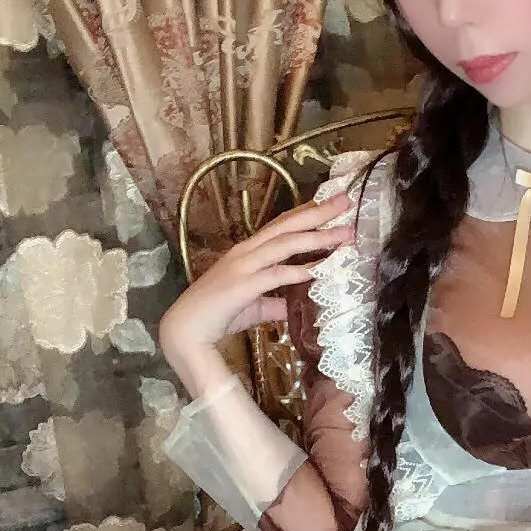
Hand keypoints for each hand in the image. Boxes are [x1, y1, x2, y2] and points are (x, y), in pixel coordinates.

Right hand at [159, 193, 353, 396]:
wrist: (185, 330)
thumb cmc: (218, 315)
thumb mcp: (255, 306)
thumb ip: (276, 302)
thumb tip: (295, 304)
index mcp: (248, 252)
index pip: (281, 226)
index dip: (307, 213)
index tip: (332, 204)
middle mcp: (246, 252)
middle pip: (287, 226)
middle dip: (318, 213)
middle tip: (345, 201)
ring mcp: (243, 266)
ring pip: (284, 244)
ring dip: (316, 237)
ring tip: (344, 233)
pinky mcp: (242, 285)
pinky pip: (276, 275)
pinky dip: (299, 270)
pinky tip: (320, 270)